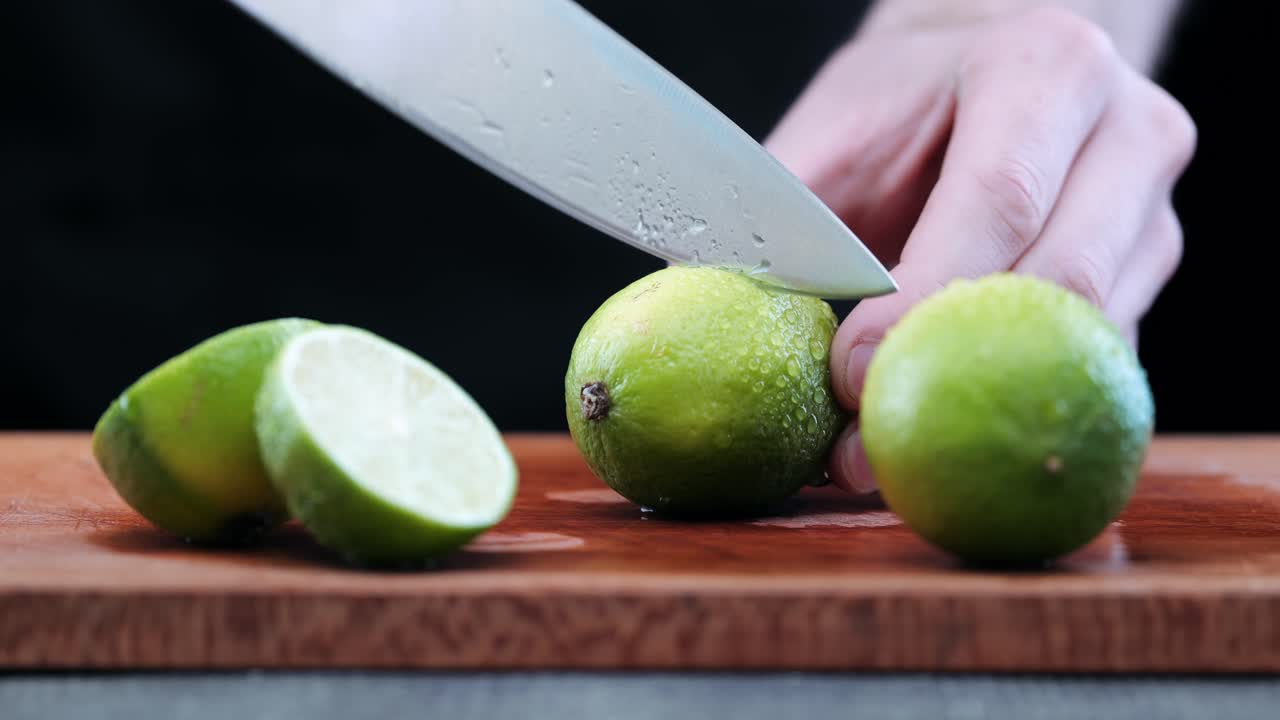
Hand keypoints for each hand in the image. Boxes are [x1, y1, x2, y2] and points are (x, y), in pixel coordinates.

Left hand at [765, 7, 1195, 493]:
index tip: (851, 376)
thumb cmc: (898, 107)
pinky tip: (935, 445)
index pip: (1000, 198)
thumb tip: (726, 311)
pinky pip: (1087, 372)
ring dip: (985, 414)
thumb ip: (790, 214)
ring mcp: (1153, 217)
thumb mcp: (834, 129)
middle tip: (861, 449)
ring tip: (878, 461)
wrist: (980, 80)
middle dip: (956, 377)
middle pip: (1066, 283)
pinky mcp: (1147, 290)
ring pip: (1089, 344)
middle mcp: (1129, 136)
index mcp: (1049, 67)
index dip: (923, 300)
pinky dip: (1009, 414)